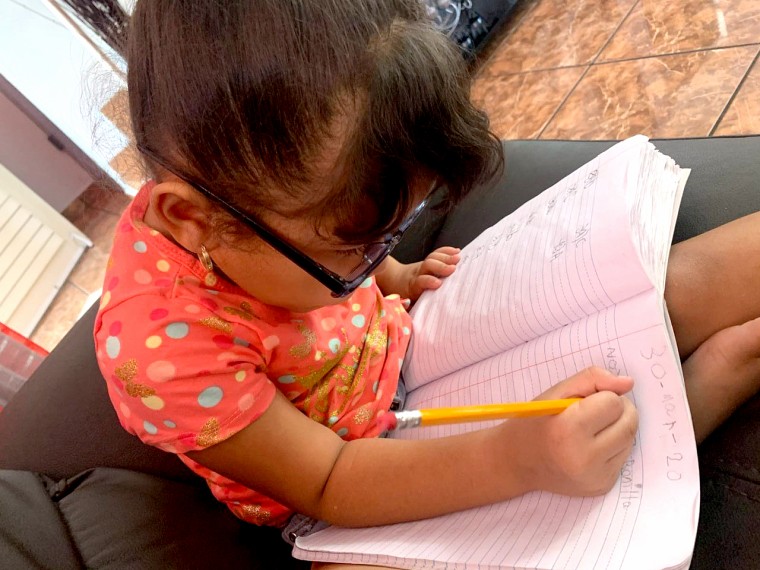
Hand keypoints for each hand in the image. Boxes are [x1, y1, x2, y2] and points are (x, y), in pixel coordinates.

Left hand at [386, 246, 460, 301]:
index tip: (438, 283)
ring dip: (446, 257)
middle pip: (427, 265)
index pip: (420, 281)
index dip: (428, 281)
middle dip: (440, 266)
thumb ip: (408, 306)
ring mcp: (424, 265)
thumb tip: (410, 307)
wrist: (398, 280)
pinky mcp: (429, 260)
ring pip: (432, 257)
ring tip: (458, 258)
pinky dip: (447, 251)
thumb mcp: (405, 303)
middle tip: (453, 268)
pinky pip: (437, 253)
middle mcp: (419, 273)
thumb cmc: (406, 296)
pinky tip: (457, 251)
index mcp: (413, 286)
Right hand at [497, 367, 637, 496]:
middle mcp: (584, 458)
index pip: (614, 403)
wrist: (518, 462)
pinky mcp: (602, 486)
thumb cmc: (535, 422)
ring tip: (592, 429)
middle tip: (596, 410)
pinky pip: (623, 458)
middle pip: (629, 423)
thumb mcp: (556, 392)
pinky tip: (591, 447)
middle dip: (618, 411)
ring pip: (630, 440)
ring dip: (617, 429)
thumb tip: (628, 383)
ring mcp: (595, 476)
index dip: (602, 396)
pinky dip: (613, 447)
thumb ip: (592, 379)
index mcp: (568, 430)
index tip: (586, 401)